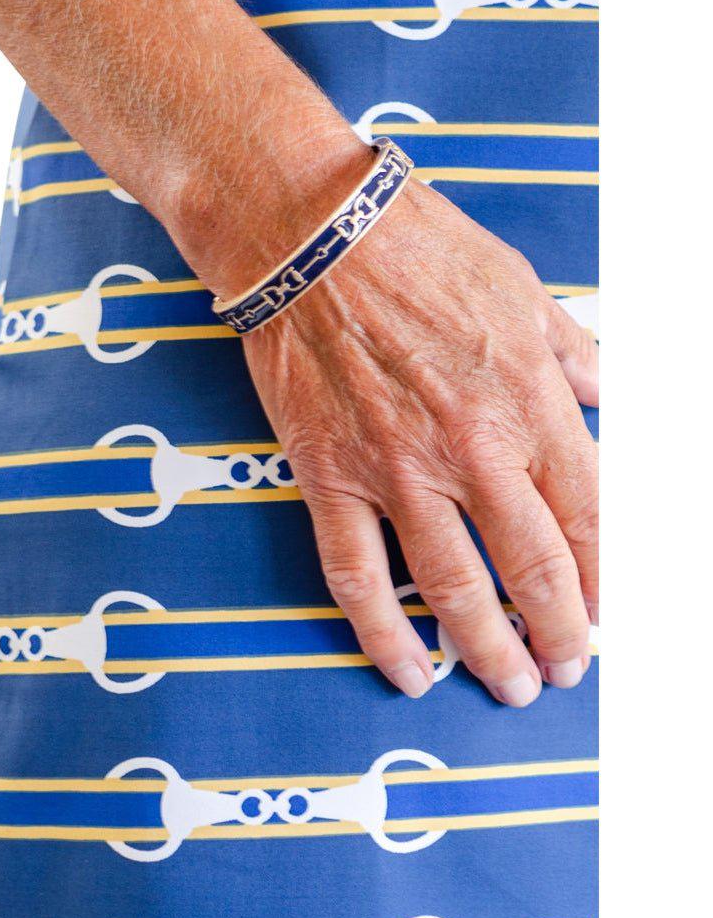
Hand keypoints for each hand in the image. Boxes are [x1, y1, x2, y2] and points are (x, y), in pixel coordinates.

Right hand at [239, 177, 597, 705]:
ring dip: (489, 651)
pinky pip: (357, 575)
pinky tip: (409, 672)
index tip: (607, 614)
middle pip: (534, 572)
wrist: (308, 231)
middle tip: (567, 668)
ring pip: (453, 591)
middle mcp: (472, 450)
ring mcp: (395, 470)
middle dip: (561, 635)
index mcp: (530, 403)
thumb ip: (571, 352)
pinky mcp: (328, 475)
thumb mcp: (521, 287)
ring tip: (509, 686)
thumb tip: (608, 393)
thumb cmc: (418, 244)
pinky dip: (384, 635)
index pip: (589, 519)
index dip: (606, 582)